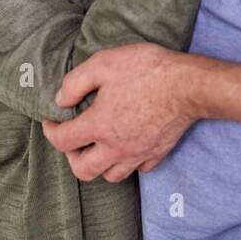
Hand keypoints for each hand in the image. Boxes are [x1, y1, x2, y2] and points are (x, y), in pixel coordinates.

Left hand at [42, 43, 195, 182]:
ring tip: (99, 147)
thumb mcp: (104, 63)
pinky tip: (129, 146)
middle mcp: (115, 147)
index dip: (50, 130)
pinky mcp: (158, 153)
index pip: (62, 140)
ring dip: (100, 165)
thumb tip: (60, 100)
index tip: (52, 120)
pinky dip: (129, 162)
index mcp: (98, 126)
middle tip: (74, 140)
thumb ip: (75, 82)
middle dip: (72, 156)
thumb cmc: (147, 70)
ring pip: (111, 176)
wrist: (189, 85)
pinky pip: (139, 169)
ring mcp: (138, 153)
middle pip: (83, 170)